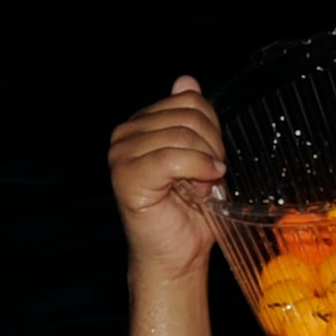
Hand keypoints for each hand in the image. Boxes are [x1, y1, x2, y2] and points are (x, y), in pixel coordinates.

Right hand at [108, 80, 225, 280]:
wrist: (179, 255)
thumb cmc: (191, 214)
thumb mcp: (202, 158)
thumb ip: (194, 121)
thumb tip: (186, 80)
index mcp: (143, 124)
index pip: (190, 100)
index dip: (213, 131)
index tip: (213, 161)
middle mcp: (126, 134)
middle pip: (189, 115)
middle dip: (212, 147)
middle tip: (210, 178)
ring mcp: (122, 154)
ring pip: (183, 135)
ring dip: (206, 164)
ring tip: (202, 188)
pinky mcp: (126, 176)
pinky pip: (172, 158)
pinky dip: (198, 171)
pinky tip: (205, 187)